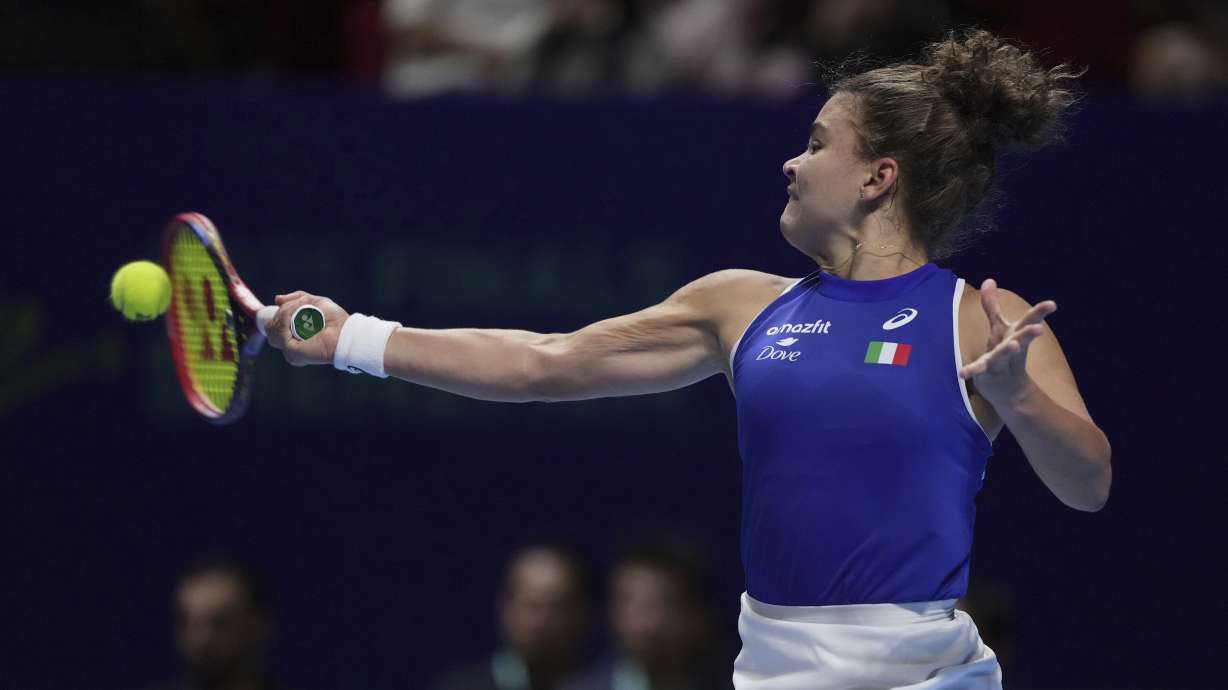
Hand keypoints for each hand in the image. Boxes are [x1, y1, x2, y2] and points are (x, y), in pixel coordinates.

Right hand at [264, 291, 349, 366]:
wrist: (344, 330)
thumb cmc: (334, 318)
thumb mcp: (314, 302)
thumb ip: (296, 298)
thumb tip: (277, 299)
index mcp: (294, 336)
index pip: (273, 327)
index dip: (276, 316)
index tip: (283, 307)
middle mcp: (290, 345)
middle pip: (270, 327)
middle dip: (281, 313)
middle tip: (298, 307)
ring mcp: (290, 349)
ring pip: (272, 329)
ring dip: (283, 314)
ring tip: (300, 309)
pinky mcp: (292, 351)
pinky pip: (279, 331)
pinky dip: (285, 318)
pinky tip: (296, 314)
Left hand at [959, 279, 1055, 403]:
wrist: (1008, 390)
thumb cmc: (1005, 352)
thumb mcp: (999, 327)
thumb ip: (992, 305)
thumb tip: (988, 279)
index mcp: (1016, 334)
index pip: (1030, 321)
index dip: (1040, 312)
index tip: (1052, 304)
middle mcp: (1012, 347)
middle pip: (1021, 338)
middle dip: (1029, 333)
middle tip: (1040, 329)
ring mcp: (1000, 362)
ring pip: (1004, 355)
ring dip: (1009, 350)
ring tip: (1014, 345)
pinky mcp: (986, 373)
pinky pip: (978, 371)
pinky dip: (971, 371)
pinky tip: (962, 373)